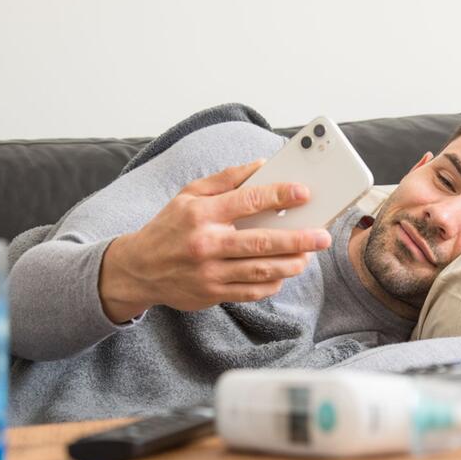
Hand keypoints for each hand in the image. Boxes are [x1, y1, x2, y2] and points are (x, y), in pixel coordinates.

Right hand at [98, 159, 331, 322]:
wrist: (138, 269)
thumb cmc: (169, 227)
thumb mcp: (189, 194)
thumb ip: (226, 179)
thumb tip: (262, 165)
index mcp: (202, 213)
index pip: (248, 201)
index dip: (280, 195)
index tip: (304, 193)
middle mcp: (206, 243)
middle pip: (261, 242)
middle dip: (298, 239)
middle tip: (322, 237)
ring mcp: (209, 272)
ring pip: (260, 270)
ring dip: (290, 264)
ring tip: (308, 256)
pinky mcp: (212, 294)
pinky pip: (251, 291)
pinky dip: (272, 283)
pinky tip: (283, 273)